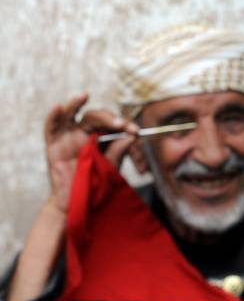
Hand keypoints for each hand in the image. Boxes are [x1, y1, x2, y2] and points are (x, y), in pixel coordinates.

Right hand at [44, 93, 137, 211]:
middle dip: (109, 118)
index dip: (123, 124)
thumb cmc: (97, 185)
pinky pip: (51, 128)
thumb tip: (131, 136)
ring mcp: (68, 138)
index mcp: (100, 137)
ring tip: (84, 95)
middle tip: (122, 125)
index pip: (111, 123)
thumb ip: (118, 152)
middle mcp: (84, 133)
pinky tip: (60, 106)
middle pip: (95, 116)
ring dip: (76, 103)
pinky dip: (54, 116)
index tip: (135, 131)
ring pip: (71, 114)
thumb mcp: (111, 168)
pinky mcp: (53, 146)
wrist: (79, 205)